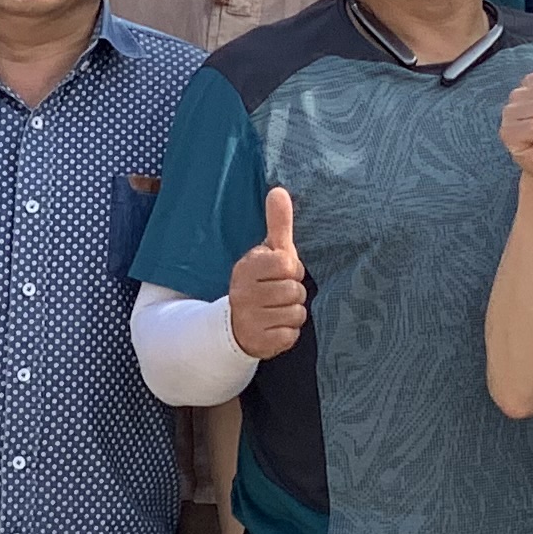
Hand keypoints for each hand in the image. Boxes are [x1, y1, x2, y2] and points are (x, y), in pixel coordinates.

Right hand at [229, 187, 309, 359]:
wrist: (236, 324)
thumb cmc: (261, 283)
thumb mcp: (268, 253)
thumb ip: (277, 224)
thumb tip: (278, 190)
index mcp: (245, 268)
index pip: (288, 264)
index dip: (292, 269)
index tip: (280, 273)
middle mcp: (242, 294)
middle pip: (295, 291)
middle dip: (293, 293)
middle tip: (276, 295)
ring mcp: (247, 320)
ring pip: (297, 313)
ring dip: (292, 313)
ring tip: (275, 311)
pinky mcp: (257, 343)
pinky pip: (291, 336)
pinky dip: (287, 333)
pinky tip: (273, 328)